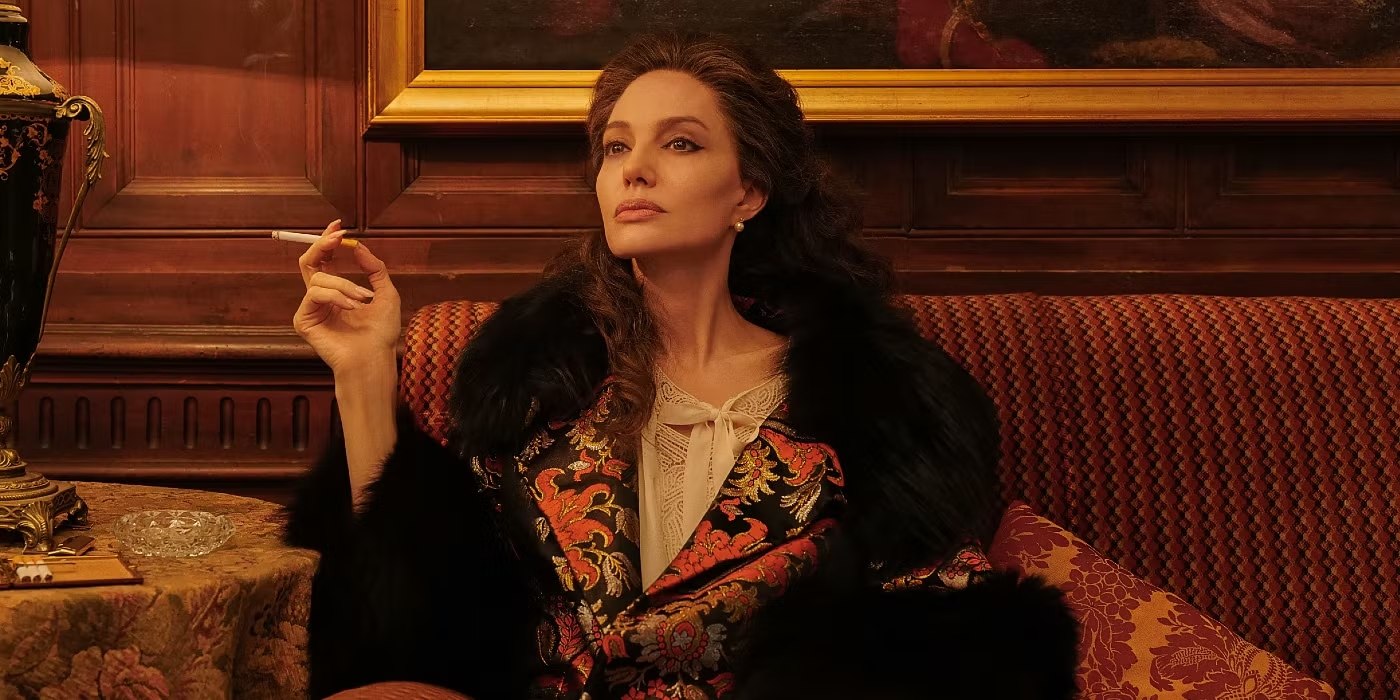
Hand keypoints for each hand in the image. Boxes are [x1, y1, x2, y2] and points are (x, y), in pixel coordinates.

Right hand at [292, 219, 400, 375]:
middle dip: (323, 244)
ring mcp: (310, 308)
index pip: (324, 259)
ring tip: (362, 300)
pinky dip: (336, 297)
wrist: (374, 358)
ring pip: (318, 277)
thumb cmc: (381, 333)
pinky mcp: (303, 320)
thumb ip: (374, 268)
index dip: (327, 241)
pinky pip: (315, 294)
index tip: (338, 226)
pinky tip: (351, 308)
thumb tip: (358, 246)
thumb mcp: (386, 294)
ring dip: (345, 284)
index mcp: (336, 290)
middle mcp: (320, 298)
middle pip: (309, 261)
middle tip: (338, 236)